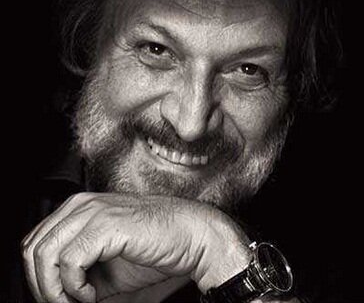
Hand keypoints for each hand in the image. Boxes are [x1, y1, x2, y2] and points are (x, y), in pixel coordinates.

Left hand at [21, 192, 252, 302]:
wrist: (195, 238)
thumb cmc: (160, 246)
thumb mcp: (109, 265)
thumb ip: (81, 274)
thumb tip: (59, 296)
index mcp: (81, 208)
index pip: (36, 241)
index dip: (40, 277)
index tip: (60, 298)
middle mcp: (83, 205)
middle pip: (33, 248)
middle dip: (42, 285)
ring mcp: (94, 212)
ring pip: (44, 254)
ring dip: (54, 288)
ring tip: (80, 300)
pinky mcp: (106, 225)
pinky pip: (69, 262)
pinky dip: (74, 286)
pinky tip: (92, 294)